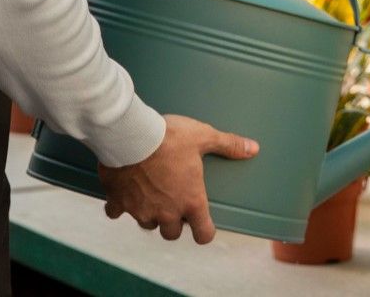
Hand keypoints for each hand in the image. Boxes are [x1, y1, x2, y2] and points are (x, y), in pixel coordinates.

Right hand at [98, 114, 258, 242]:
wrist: (130, 135)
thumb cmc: (170, 136)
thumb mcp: (203, 136)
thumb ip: (228, 145)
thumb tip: (253, 148)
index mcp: (190, 200)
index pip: (203, 234)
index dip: (205, 231)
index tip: (203, 225)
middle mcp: (166, 212)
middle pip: (171, 233)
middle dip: (174, 222)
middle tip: (174, 204)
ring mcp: (140, 210)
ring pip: (147, 224)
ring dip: (150, 214)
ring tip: (151, 196)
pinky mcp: (118, 202)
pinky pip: (116, 213)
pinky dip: (119, 205)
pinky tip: (122, 193)